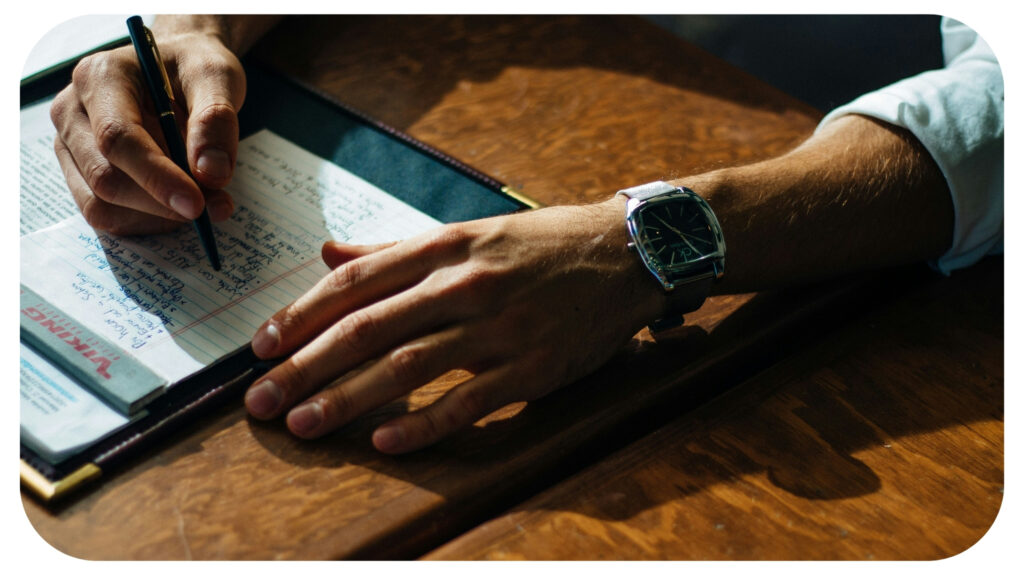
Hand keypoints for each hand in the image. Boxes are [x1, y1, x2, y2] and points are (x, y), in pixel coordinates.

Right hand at [50, 24, 245, 234]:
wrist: (177, 68)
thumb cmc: (193, 67)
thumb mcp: (217, 76)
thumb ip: (216, 119)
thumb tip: (211, 174)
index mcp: (100, 77)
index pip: (117, 138)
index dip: (157, 177)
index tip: (197, 204)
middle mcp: (72, 111)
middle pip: (105, 178)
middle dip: (163, 202)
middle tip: (217, 206)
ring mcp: (71, 145)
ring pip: (102, 205)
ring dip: (158, 217)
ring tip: (206, 201)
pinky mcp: (81, 173)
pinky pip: (108, 215)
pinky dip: (149, 221)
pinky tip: (179, 205)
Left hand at [244, 198, 665, 452]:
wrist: (626, 255)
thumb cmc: (542, 245)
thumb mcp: (468, 232)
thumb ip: (395, 248)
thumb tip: (328, 253)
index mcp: (444, 247)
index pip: (356, 282)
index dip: (301, 314)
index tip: (262, 345)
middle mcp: (464, 284)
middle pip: (367, 328)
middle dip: (305, 365)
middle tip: (260, 399)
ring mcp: (498, 327)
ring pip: (407, 367)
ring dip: (347, 399)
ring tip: (303, 424)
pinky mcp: (531, 367)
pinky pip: (468, 402)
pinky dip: (424, 424)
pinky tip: (385, 444)